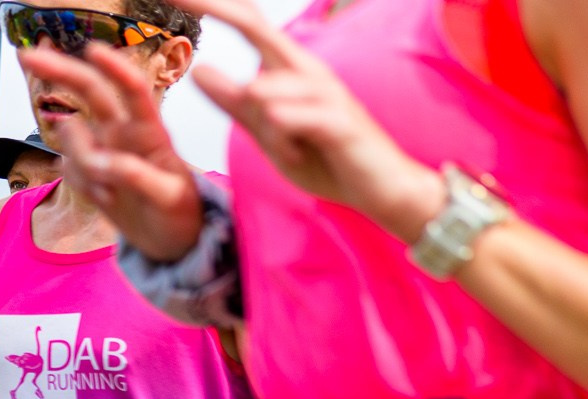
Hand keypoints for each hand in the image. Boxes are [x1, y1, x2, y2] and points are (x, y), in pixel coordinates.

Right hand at [13, 41, 206, 261]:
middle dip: (61, 71)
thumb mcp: (171, 200)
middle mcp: (124, 134)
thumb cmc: (182, 216)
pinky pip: (66, 168)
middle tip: (27, 57)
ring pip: (70, 139)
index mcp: (152, 133)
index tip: (93, 50)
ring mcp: (103, 150)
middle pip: (91, 92)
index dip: (115, 69)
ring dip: (83, 165)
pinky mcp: (88, 171)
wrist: (173, 242)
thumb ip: (139, 177)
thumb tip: (103, 163)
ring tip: (114, 194)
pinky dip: (81, 186)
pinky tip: (106, 200)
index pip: (134, 93)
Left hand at [81, 0, 441, 251]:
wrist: (389, 192)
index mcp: (291, 70)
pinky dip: (281, 135)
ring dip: (265, 128)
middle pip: (255, 26)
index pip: (248, 22)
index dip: (212, 4)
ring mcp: (327, 94)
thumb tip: (199, 72)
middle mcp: (309, 71)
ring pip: (265, 90)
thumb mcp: (274, 135)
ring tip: (291, 154)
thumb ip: (238, 106)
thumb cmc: (333, 161)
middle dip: (214, 8)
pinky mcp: (340, 122)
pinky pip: (291, 118)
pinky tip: (291, 147)